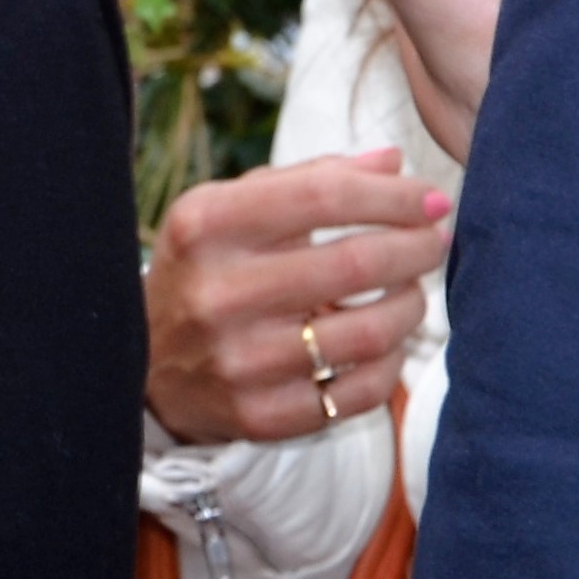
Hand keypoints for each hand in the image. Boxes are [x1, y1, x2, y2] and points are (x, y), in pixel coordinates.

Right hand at [143, 148, 454, 443]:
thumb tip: (393, 162)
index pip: (321, 197)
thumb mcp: (230, 210)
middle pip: (354, 264)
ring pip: (369, 333)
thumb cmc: (204, 268)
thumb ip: (309, 180)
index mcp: (205, 225)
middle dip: (416, 247)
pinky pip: (360, 392)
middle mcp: (218, 291)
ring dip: (411, 305)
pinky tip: (385, 344)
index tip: (431, 199)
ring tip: (412, 290)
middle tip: (436, 240)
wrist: (142, 361)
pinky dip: (390, 364)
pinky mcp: (262, 416)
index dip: (392, 196)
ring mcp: (239, 360)